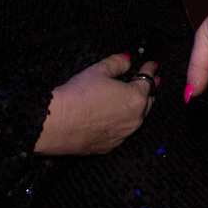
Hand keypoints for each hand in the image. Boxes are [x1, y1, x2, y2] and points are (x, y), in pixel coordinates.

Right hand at [35, 53, 158, 155]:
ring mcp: (122, 135)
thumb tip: (126, 61)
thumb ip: (117, 63)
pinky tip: (114, 118)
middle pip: (147, 102)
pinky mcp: (109, 146)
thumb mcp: (98, 70)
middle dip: (149, 90)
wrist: (57, 124)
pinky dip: (121, 123)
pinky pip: (120, 132)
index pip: (148, 81)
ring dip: (136, 108)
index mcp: (135, 98)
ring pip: (135, 119)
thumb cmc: (77, 97)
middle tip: (151, 81)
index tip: (150, 65)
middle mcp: (134, 119)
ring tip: (133, 100)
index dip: (149, 70)